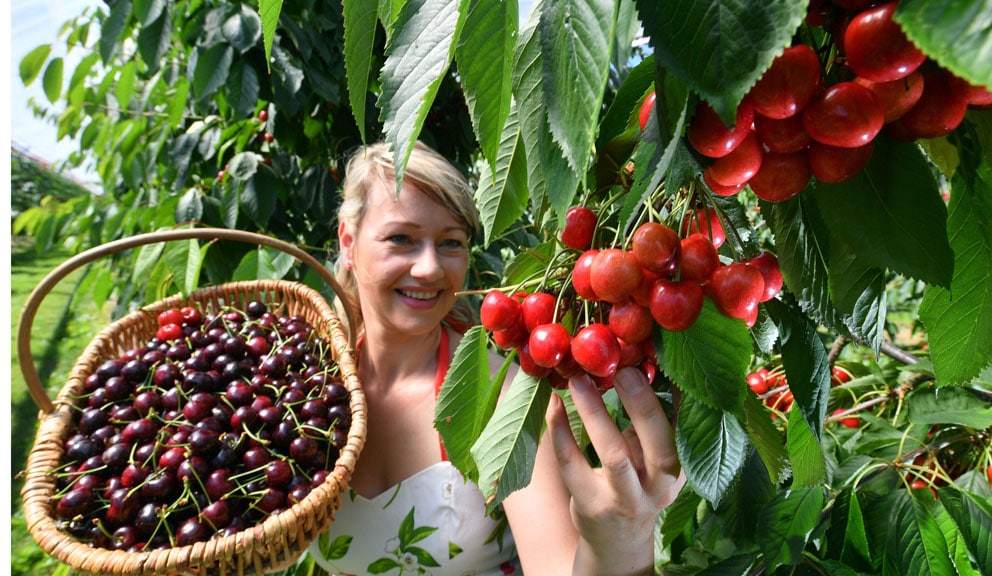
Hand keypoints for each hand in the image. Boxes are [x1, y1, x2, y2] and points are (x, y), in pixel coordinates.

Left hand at [547, 367, 684, 575]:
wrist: (618, 541)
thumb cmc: (638, 481)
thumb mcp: (656, 455)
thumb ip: (655, 420)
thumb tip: (645, 362)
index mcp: (682, 465)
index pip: (685, 428)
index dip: (673, 395)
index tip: (654, 361)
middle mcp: (661, 486)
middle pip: (658, 444)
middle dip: (641, 404)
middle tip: (622, 369)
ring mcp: (627, 499)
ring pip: (614, 454)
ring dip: (595, 412)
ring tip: (578, 380)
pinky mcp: (592, 506)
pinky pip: (573, 464)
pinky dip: (561, 431)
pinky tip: (554, 406)